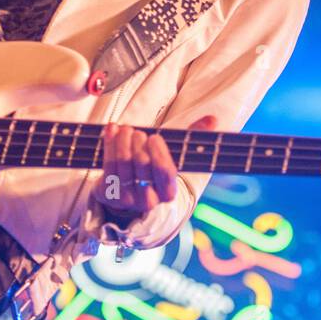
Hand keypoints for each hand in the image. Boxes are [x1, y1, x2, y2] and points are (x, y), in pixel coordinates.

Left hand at [97, 114, 216, 218]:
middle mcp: (148, 200)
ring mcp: (126, 198)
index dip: (158, 153)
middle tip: (137, 131)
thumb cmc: (153, 169)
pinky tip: (112, 130)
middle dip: (138, 143)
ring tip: (125, 128)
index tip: (154, 137)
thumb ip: (191, 138)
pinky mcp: (108, 194)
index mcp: (168, 192)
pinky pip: (108, 166)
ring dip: (122, 141)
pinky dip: (109, 144)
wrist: (127, 192)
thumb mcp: (172, 156)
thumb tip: (212, 119)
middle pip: (142, 165)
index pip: (165, 172)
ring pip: (123, 164)